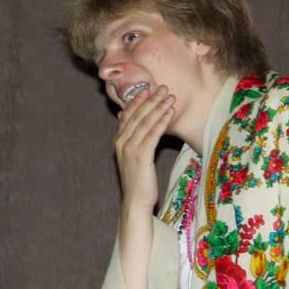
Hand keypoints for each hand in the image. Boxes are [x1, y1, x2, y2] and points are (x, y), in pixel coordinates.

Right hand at [113, 85, 174, 212]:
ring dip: (158, 107)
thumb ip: (131, 138)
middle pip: (137, 115)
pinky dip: (161, 122)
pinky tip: (169, 113)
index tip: (148, 89)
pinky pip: (152, 135)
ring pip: (145, 123)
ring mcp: (130, 149)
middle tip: (162, 87)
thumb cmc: (138, 180)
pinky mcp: (141, 156)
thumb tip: (126, 121)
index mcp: (118, 141)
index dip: (137, 101)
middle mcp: (121, 143)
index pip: (127, 115)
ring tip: (170, 97)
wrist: (136, 201)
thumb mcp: (132, 156)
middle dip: (150, 100)